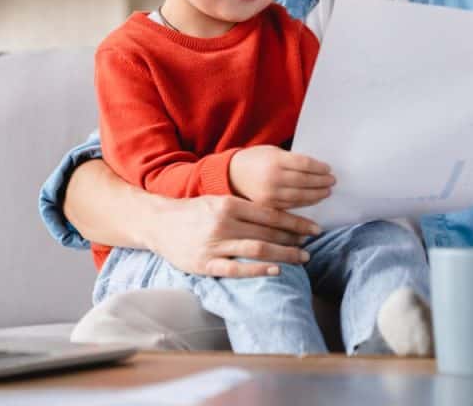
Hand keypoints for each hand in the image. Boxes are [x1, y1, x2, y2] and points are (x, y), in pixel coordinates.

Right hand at [157, 194, 322, 277]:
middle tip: (311, 246)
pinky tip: (275, 270)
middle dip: (294, 240)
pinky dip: (258, 270)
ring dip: (283, 254)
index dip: (295, 222)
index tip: (313, 228)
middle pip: (268, 232)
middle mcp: (224, 223)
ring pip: (257, 249)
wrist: (158, 223)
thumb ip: (244, 208)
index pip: (271, 214)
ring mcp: (214, 244)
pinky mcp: (205, 264)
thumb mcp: (218, 201)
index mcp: (230, 204)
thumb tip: (277, 218)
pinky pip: (236, 269)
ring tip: (301, 258)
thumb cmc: (193, 212)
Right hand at [228, 146, 334, 208]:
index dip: (320, 168)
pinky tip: (314, 199)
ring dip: (317, 194)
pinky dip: (305, 203)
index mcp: (275, 160)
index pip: (305, 164)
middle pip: (305, 181)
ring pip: (300, 196)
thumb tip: (318, 168)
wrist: (232, 174)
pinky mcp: (268, 206)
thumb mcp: (273, 152)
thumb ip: (292, 160)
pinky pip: (291, 206)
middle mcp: (273, 177)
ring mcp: (270, 194)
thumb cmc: (256, 159)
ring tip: (326, 191)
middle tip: (332, 181)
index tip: (328, 169)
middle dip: (322, 182)